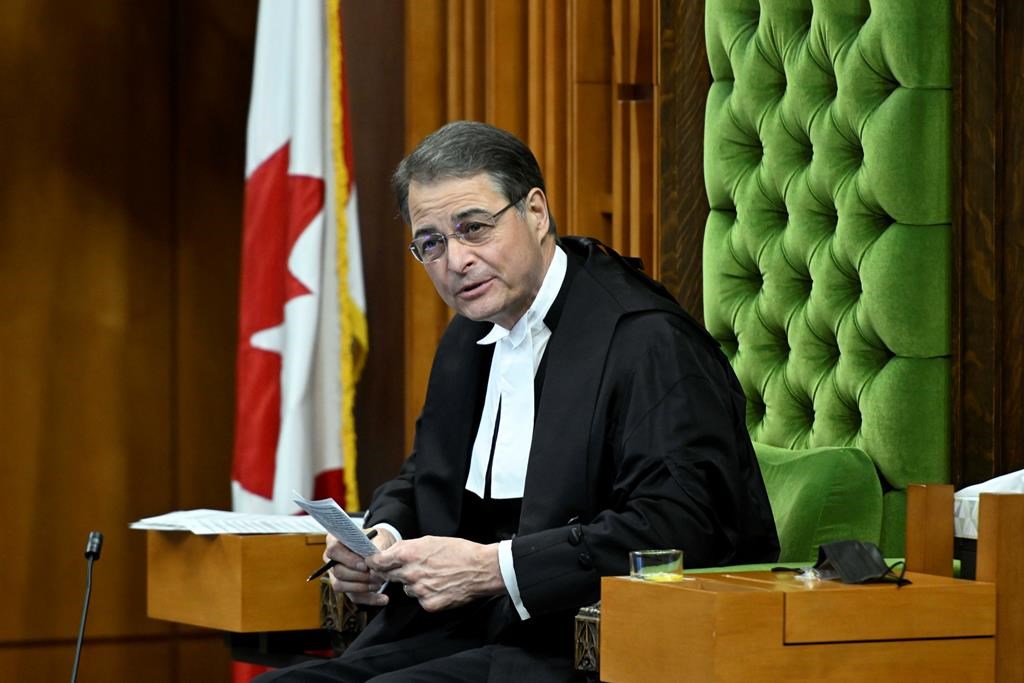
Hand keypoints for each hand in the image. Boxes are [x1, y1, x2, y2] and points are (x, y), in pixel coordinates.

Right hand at [326, 528, 395, 606]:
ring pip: (341, 586)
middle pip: (338, 571)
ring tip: (379, 584)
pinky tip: (382, 599)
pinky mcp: (344, 586)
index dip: (349, 560)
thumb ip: (374, 548)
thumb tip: (375, 562)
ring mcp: (334, 574)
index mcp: (335, 540)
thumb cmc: (376, 539)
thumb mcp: (377, 538)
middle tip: (376, 576)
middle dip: (359, 576)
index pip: (334, 550)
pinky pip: (352, 596)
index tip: (365, 565)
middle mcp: (331, 558)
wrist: (379, 546)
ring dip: (362, 588)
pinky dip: (369, 598)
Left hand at [365, 536, 503, 611]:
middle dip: (395, 573)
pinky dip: (427, 594)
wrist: (481, 569)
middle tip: (410, 569)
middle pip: (390, 576)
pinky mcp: (429, 604)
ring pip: (406, 589)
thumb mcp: (430, 540)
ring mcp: (419, 590)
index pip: (379, 562)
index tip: (373, 564)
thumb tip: (392, 553)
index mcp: (408, 554)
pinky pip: (420, 599)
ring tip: (434, 576)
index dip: (374, 563)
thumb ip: (408, 547)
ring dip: (414, 584)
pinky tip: (440, 586)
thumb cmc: (459, 551)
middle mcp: (410, 573)